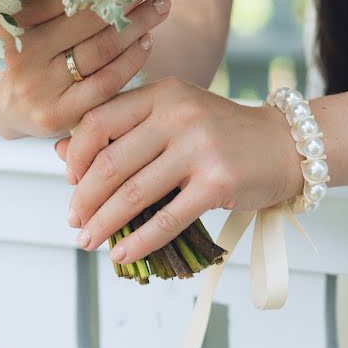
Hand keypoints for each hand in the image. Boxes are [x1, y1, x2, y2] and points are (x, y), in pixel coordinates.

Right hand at [0, 0, 171, 138]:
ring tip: (159, 4)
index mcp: (6, 22)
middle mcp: (22, 55)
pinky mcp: (60, 115)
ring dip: (137, 23)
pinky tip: (148, 40)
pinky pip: (107, 82)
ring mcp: (41, 89)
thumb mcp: (16, 18)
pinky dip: (132, 59)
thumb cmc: (14, 51)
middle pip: (87, 19)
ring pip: (102, 49)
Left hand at [55, 78, 304, 264]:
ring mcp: (199, 148)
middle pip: (111, 162)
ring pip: (133, 193)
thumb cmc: (222, 133)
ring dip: (103, 223)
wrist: (285, 145)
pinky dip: (138, 241)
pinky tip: (122, 253)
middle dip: (84, 198)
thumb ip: (123, 129)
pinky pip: (166, 219)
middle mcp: (179, 115)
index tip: (71, 182)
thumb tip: (62, 152)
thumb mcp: (174, 116)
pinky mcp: (218, 183)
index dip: (76, 156)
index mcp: (163, 94)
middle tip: (74, 221)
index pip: (99, 121)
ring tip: (88, 240)